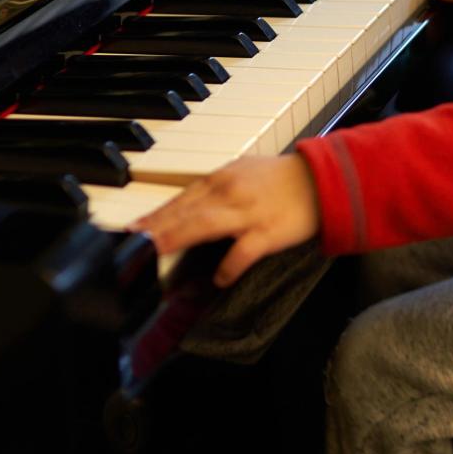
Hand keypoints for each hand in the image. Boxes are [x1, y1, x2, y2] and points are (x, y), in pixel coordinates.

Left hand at [133, 154, 320, 286]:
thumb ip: (212, 191)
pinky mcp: (268, 231)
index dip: (155, 215)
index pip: (180, 199)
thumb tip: (184, 211)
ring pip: (205, 224)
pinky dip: (230, 264)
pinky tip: (219, 279)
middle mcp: (228, 193)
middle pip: (185, 211)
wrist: (320, 179)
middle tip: (132, 242)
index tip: (131, 229)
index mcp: (220, 179)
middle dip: (156, 227)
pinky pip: (245, 250)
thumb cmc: (278, 178)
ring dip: (178, 237)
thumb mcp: (240, 174)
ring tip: (156, 251)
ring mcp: (248, 212)